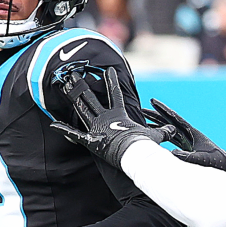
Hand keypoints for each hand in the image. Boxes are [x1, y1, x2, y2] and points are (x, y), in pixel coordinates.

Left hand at [49, 65, 176, 165]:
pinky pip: (75, 134)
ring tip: (65, 87)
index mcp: (119, 115)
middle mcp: (105, 118)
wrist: (136, 155)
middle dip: (82, 86)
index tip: (108, 71)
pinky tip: (53, 124)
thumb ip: (162, 131)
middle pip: (91, 98)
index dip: (112, 82)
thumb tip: (172, 128)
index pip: (115, 94)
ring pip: (82, 110)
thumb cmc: (145, 146)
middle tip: (74, 74)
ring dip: (73, 99)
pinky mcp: (90, 140)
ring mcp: (97, 128)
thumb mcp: (155, 136)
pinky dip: (64, 130)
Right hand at [145, 99, 225, 171]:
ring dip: (157, 125)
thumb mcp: (201, 159)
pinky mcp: (187, 148)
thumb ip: (188, 156)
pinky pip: (171, 139)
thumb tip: (172, 153)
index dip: (163, 109)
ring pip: (169, 129)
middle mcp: (188, 133)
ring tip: (144, 121)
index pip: (174, 118)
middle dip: (156, 115)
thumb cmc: (216, 162)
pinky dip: (162, 136)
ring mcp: (187, 140)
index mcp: (192, 132)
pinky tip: (154, 136)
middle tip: (143, 109)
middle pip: (169, 121)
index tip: (152, 101)